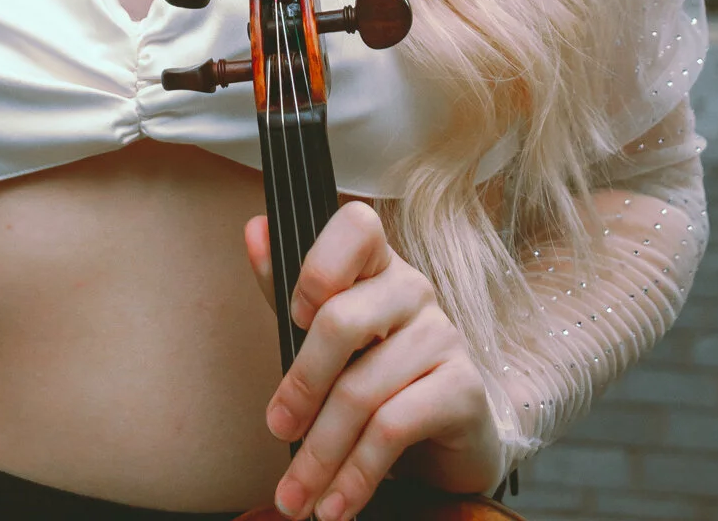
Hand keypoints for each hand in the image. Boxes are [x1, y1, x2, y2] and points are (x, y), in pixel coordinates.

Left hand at [244, 203, 503, 520]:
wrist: (448, 435)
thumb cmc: (376, 372)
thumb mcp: (327, 334)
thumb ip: (287, 286)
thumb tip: (254, 231)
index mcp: (377, 264)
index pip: (356, 225)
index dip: (319, 265)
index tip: (294, 316)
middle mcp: (413, 289)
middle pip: (343, 321)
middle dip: (300, 386)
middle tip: (276, 432)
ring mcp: (442, 336)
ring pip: (362, 391)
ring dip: (321, 456)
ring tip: (297, 498)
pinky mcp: (463, 389)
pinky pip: (394, 428)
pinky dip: (357, 476)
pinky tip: (338, 505)